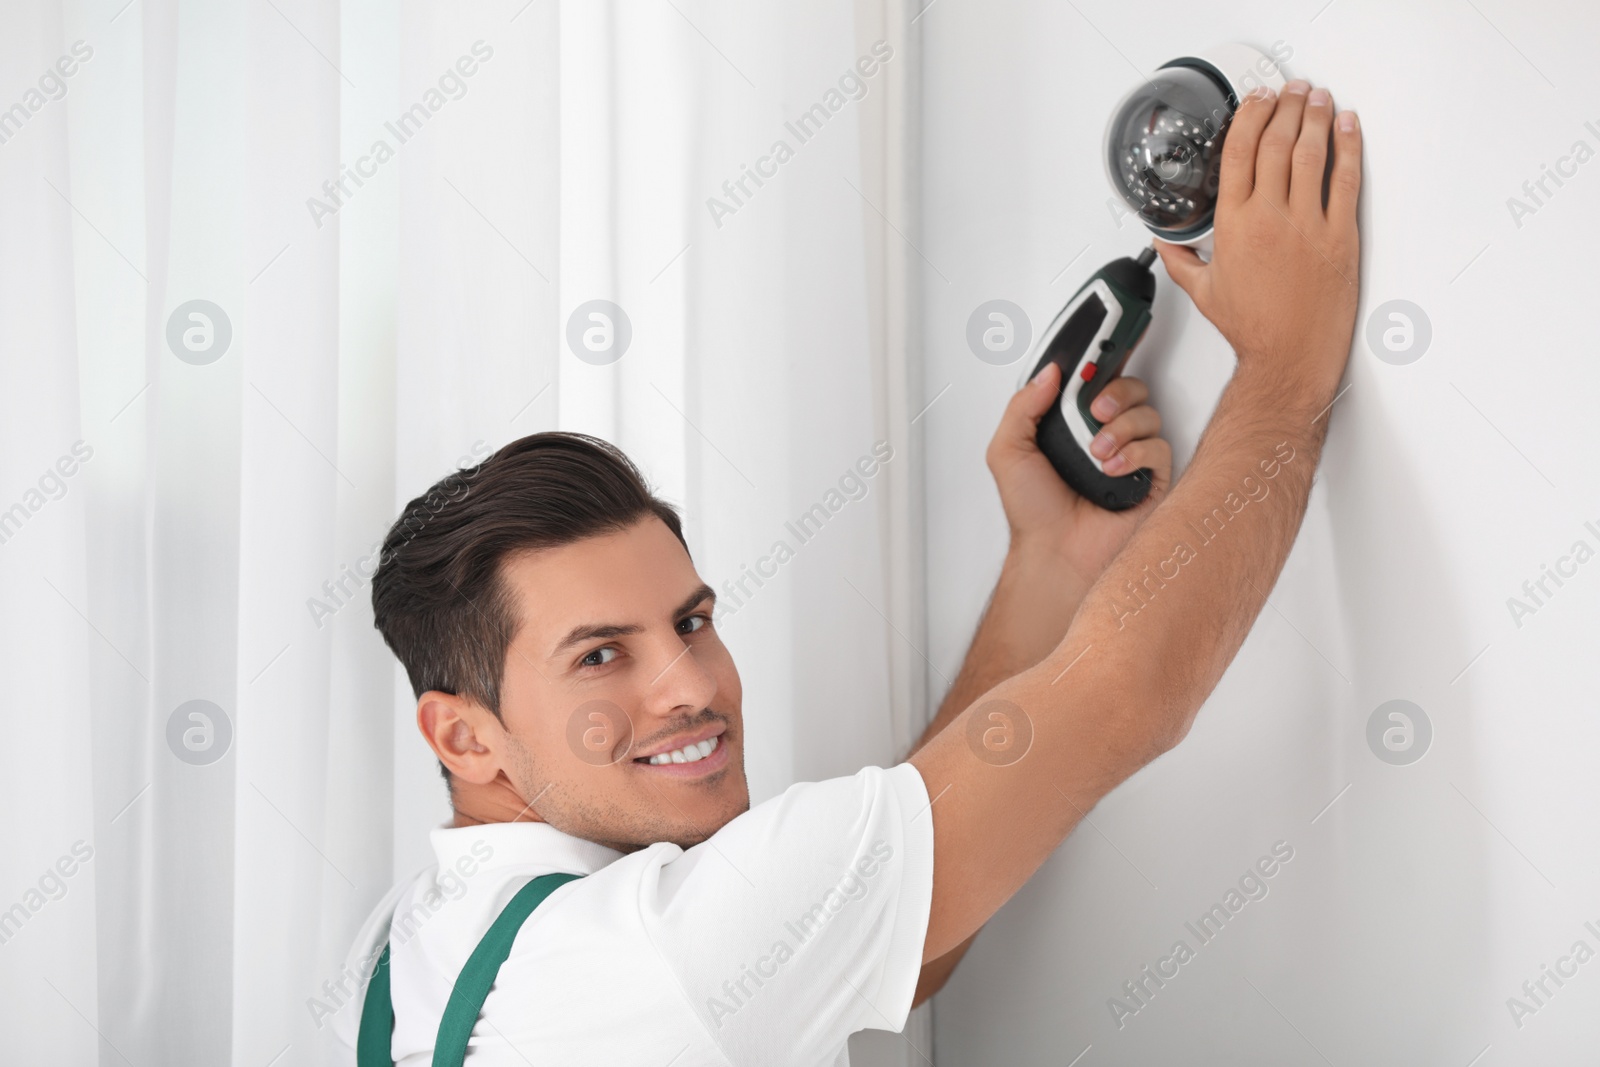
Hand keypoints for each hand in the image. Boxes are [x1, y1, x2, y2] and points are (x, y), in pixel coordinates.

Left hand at [985, 360, 1171, 583]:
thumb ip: (1022, 406)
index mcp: (1072, 423)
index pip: (1094, 380)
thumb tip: (1048, 373)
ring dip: (1120, 427)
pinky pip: (1158, 447)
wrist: (1056, 553)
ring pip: (1147, 414)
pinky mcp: (1151, 478)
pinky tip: (1111, 469)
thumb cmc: (1034, 512)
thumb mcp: (1009, 451)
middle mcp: (1104, 434)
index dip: (1100, 361)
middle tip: (1095, 409)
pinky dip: (1135, 453)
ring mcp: (1130, 455)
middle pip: (1130, 388)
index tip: (1099, 348)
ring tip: (1096, 452)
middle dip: (1115, 392)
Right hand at [1155, 80, 1361, 403]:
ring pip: (1312, 153)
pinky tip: (1347, 127)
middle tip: (1291, 90)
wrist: (1290, 357)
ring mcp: (1307, 225)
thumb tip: (1163, 243)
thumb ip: (1180, 259)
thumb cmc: (1253, 329)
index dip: (1250, 117)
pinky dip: (1349, 147)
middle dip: (1285, 107)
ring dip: (1315, 117)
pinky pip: (1346, 180)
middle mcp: (1269, 218)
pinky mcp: (1340, 236)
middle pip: (1277, 143)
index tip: (1257, 100)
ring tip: (1317, 97)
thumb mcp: (1203, 292)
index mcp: (1234, 225)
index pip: (1239, 152)